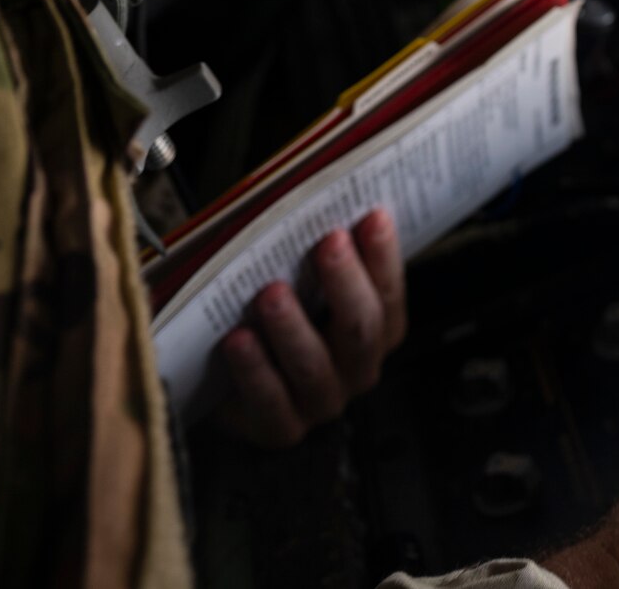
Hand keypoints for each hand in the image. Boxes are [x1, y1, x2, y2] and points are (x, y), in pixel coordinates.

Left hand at [216, 208, 408, 448]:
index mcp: (375, 330)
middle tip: (327, 243)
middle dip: (345, 283)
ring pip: (316, 367)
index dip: (383, 256)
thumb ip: (312, 247)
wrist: (229, 378)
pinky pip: (272, 404)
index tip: (371, 216)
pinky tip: (237, 339)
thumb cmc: (272, 313)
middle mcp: (356, 368)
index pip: (389, 293)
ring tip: (270, 293)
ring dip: (294, 328)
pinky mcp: (280, 427)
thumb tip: (313, 192)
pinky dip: (254, 371)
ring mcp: (321, 401)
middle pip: (361, 330)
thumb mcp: (298, 275)